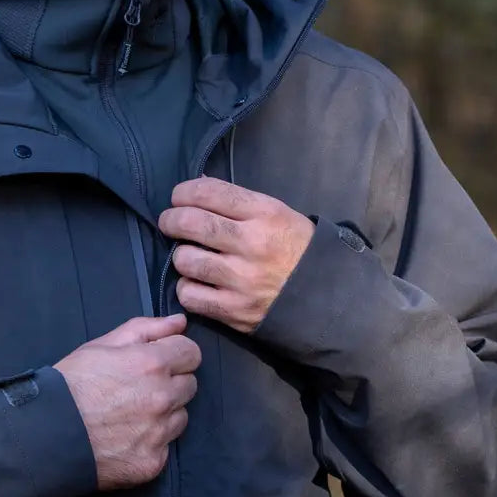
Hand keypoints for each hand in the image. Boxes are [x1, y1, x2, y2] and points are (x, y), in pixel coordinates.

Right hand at [54, 314, 200, 489]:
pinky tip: (127, 437)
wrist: (46, 435)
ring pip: (181, 416)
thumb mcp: (103, 344)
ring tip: (131, 413)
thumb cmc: (72, 384)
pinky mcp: (154, 463)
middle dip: (171, 382)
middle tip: (139, 387)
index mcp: (153, 363)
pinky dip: (152, 441)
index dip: (175, 353)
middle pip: (190, 384)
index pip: (192, 353)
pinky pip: (166, 446)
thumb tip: (180, 322)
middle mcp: (163, 398)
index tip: (157, 361)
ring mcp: (160, 433)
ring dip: (165, 413)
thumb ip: (147, 328)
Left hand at [158, 177, 314, 333]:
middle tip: (170, 222)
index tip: (178, 197)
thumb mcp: (278, 213)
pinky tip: (197, 282)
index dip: (184, 192)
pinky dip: (187, 287)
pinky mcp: (234, 310)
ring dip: (181, 255)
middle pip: (190, 223)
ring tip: (190, 255)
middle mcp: (251, 244)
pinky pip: (189, 295)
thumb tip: (197, 185)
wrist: (327, 297)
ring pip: (185, 260)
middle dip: (171, 219)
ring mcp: (242, 280)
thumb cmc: (297, 248)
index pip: (209, 193)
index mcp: (265, 214)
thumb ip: (238, 201)